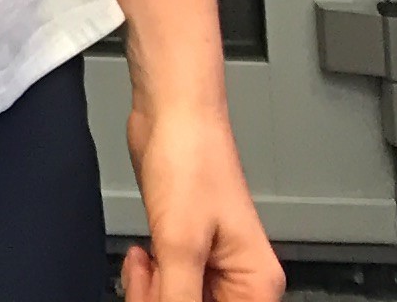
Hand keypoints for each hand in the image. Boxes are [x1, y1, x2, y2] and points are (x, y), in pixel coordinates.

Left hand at [120, 97, 283, 301]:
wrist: (171, 114)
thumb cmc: (191, 159)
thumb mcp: (180, 242)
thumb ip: (176, 297)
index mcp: (256, 285)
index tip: (161, 297)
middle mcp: (240, 280)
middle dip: (162, 301)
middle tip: (145, 278)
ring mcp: (212, 268)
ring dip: (151, 292)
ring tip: (142, 262)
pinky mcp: (187, 253)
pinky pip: (167, 286)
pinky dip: (149, 280)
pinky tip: (140, 257)